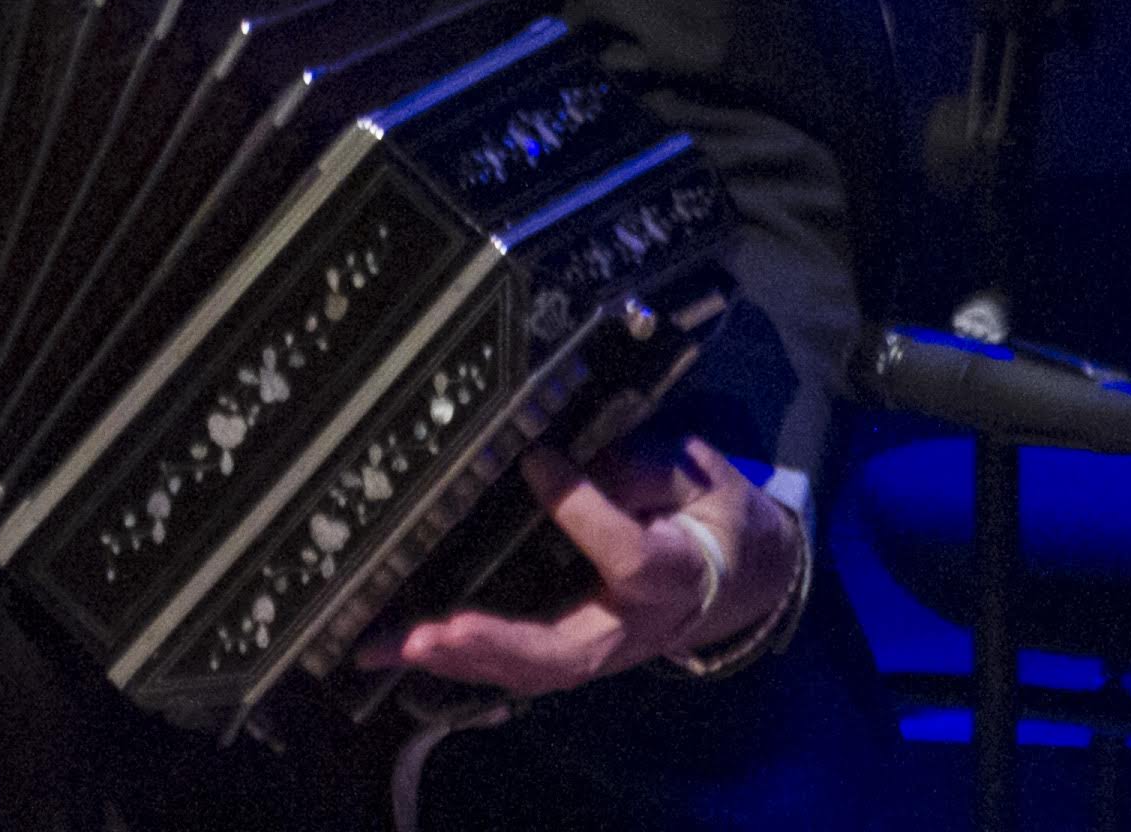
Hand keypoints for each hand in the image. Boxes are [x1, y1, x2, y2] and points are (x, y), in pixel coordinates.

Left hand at [368, 436, 800, 698]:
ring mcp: (601, 648)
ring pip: (533, 670)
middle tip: (432, 634)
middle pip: (566, 651)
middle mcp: (633, 626)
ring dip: (461, 660)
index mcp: (675, 573)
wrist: (735, 577)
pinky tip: (403, 648)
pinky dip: (461, 662)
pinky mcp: (572, 650)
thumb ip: (643, 468)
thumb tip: (564, 460)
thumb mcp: (698, 476)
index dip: (584, 510)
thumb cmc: (711, 516)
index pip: (629, 555)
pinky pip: (517, 666)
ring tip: (395, 644)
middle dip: (496, 645)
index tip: (539, 461)